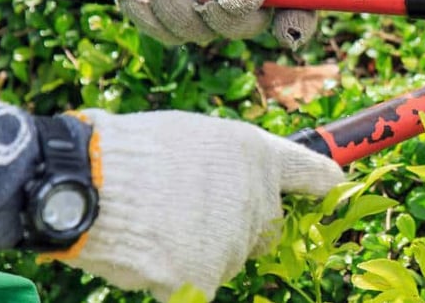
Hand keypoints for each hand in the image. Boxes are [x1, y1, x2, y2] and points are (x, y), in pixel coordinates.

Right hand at [63, 109, 343, 300]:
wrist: (89, 182)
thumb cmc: (133, 150)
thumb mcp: (194, 137)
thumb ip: (227, 165)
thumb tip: (233, 185)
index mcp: (258, 155)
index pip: (311, 173)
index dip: (323, 183)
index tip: (336, 187)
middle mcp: (258, 197)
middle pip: (267, 229)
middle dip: (240, 229)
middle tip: (191, 215)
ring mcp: (234, 240)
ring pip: (229, 259)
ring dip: (202, 253)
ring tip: (158, 226)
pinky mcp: (205, 276)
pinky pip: (197, 288)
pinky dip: (173, 281)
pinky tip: (149, 258)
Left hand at [77, 0, 316, 48]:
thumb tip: (251, 7)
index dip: (301, 19)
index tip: (287, 36)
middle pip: (249, 24)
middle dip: (214, 16)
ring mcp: (207, 0)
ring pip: (206, 34)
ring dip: (172, 12)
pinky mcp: (175, 13)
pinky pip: (172, 36)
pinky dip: (149, 18)